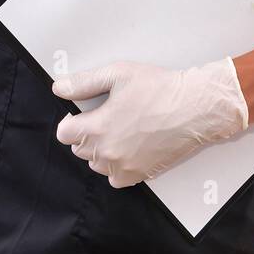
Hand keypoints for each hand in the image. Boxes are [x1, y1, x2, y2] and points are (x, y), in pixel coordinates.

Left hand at [52, 57, 247, 187]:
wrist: (195, 108)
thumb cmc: (160, 89)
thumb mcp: (118, 75)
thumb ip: (84, 83)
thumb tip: (59, 88)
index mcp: (98, 128)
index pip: (64, 134)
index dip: (70, 121)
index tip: (81, 114)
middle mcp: (108, 152)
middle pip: (79, 149)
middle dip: (86, 133)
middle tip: (105, 116)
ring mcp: (124, 166)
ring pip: (96, 164)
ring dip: (100, 150)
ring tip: (118, 130)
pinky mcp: (139, 175)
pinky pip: (114, 178)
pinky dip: (116, 166)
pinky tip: (127, 148)